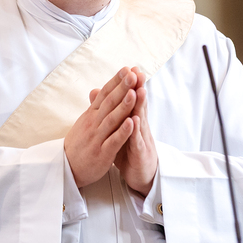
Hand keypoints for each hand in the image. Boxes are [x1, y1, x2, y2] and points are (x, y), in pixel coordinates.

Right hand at [64, 67, 137, 187]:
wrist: (66, 168)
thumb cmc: (79, 144)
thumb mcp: (85, 122)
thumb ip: (95, 106)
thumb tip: (98, 89)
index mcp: (91, 115)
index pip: (104, 94)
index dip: (116, 81)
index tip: (127, 69)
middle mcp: (93, 123)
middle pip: (109, 103)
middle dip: (122, 87)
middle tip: (132, 74)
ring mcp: (97, 138)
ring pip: (112, 119)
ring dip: (123, 105)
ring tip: (133, 92)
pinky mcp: (102, 153)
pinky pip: (113, 141)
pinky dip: (123, 132)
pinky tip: (132, 123)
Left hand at [112, 67, 156, 194]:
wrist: (141, 175)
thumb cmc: (130, 151)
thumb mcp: (120, 130)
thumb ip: (114, 113)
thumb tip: (101, 95)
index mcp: (133, 120)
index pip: (131, 99)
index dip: (130, 85)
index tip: (128, 68)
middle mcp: (139, 126)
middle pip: (139, 105)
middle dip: (138, 88)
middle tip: (138, 72)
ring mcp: (141, 139)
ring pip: (141, 119)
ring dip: (140, 105)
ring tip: (139, 90)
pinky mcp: (140, 153)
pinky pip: (137, 141)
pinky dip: (136, 131)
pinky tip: (135, 121)